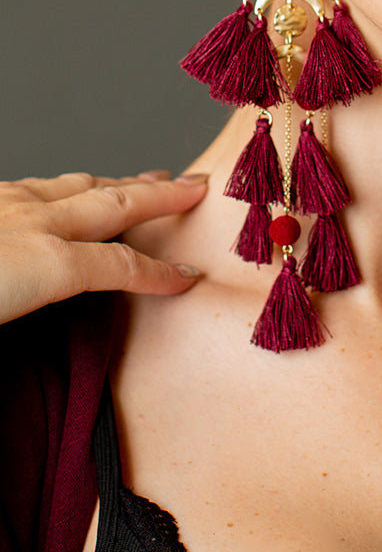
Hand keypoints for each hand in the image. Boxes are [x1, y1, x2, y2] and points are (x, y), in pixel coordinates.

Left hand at [0, 170, 208, 324]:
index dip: (160, 273)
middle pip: (114, 205)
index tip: (188, 277)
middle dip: (161, 197)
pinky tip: (66, 190)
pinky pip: (40, 183)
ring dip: (119, 183)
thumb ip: (42, 333)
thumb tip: (54, 372)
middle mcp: (33, 222)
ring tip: (144, 180)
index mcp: (43, 262)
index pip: (121, 266)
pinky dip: (69, 185)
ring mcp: (9, 202)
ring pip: (78, 184)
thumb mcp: (6, 322)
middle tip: (194, 186)